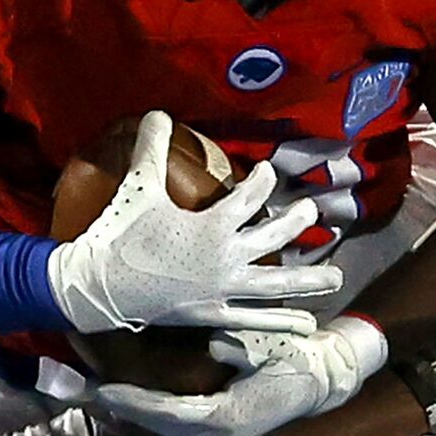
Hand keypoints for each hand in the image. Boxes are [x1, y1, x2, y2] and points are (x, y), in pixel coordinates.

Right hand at [47, 111, 341, 333]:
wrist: (99, 286)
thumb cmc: (120, 234)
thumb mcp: (137, 186)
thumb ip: (150, 148)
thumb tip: (158, 112)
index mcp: (213, 226)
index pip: (250, 197)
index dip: (263, 181)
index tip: (268, 173)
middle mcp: (227, 259)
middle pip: (272, 237)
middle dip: (294, 222)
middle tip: (309, 211)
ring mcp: (223, 290)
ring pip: (275, 284)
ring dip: (307, 280)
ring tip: (335, 277)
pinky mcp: (213, 314)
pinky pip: (254, 319)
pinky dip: (280, 321)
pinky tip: (306, 323)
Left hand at [97, 313, 388, 435]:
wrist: (324, 380)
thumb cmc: (298, 359)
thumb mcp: (268, 347)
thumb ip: (238, 346)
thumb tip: (214, 341)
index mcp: (229, 417)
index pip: (169, 413)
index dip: (134, 403)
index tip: (104, 391)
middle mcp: (219, 434)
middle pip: (159, 425)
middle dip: (123, 409)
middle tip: (87, 392)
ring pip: (165, 428)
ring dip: (133, 413)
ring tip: (99, 395)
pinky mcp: (221, 430)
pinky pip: (177, 424)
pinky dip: (151, 412)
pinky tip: (129, 401)